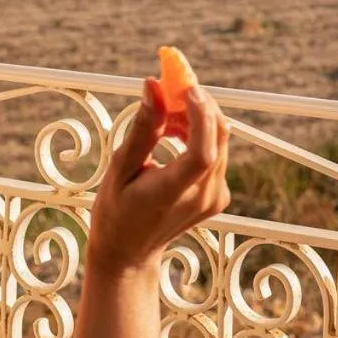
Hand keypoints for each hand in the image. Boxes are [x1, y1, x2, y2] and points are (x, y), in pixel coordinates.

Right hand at [88, 79, 229, 274]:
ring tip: (167, 112)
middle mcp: (201, 197)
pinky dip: (200, 134)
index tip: (186, 87)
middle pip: (218, 138)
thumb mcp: (119, 169)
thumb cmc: (115, 211)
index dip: (200, 116)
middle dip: (199, 105)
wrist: (128, 252)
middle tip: (174, 85)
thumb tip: (153, 86)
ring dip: (199, 117)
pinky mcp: (219, 195)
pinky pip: (217, 152)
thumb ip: (142, 129)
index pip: (202, 153)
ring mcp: (215, 198)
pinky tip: (174, 132)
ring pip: (221, 140)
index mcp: (172, 194)